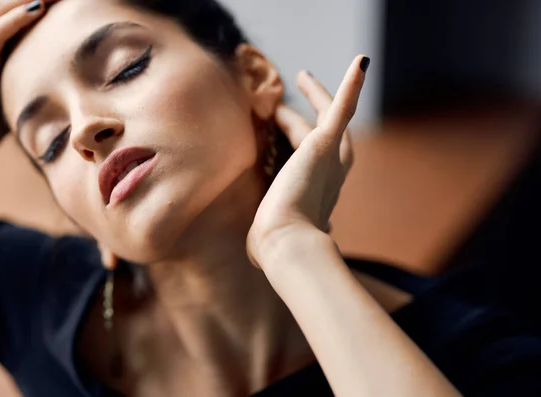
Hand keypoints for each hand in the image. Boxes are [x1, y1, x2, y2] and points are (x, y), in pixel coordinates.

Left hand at [247, 55, 368, 267]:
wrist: (285, 245)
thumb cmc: (272, 248)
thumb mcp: (266, 241)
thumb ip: (266, 239)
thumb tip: (257, 255)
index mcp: (316, 197)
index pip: (307, 163)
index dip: (296, 146)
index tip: (281, 135)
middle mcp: (330, 178)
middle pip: (323, 137)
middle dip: (308, 116)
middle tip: (290, 100)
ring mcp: (330, 161)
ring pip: (331, 120)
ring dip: (322, 96)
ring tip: (304, 75)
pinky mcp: (324, 146)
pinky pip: (341, 111)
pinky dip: (351, 87)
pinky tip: (361, 62)